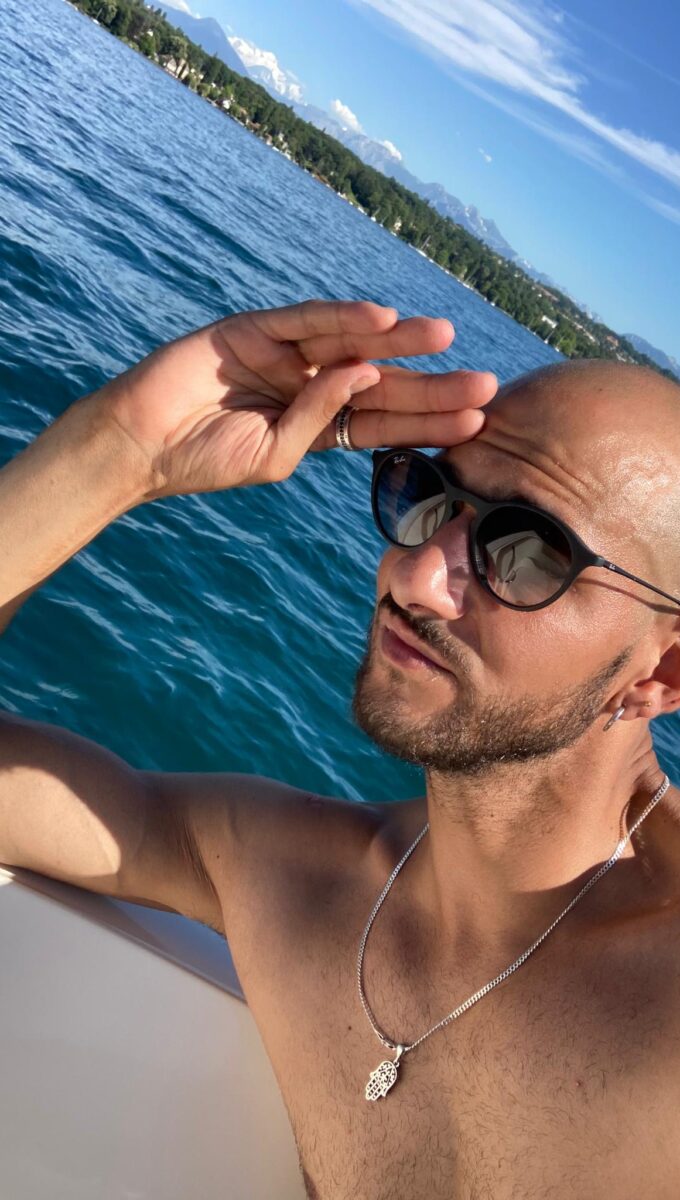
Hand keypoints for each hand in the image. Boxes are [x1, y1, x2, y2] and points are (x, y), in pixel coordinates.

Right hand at [94, 299, 496, 498]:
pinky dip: (343, 317)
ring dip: (400, 341)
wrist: (142, 443)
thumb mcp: (275, 455)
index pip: (385, 421)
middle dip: (431, 383)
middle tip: (485, 384)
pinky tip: (383, 320)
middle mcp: (310, 384)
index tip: (477, 421)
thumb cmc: (205, 459)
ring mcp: (285, 353)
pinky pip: (307, 319)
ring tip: (446, 339)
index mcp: (319, 424)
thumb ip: (320, 420)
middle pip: (382, 381)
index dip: (429, 420)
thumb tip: (364, 375)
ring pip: (353, 343)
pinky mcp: (256, 327)